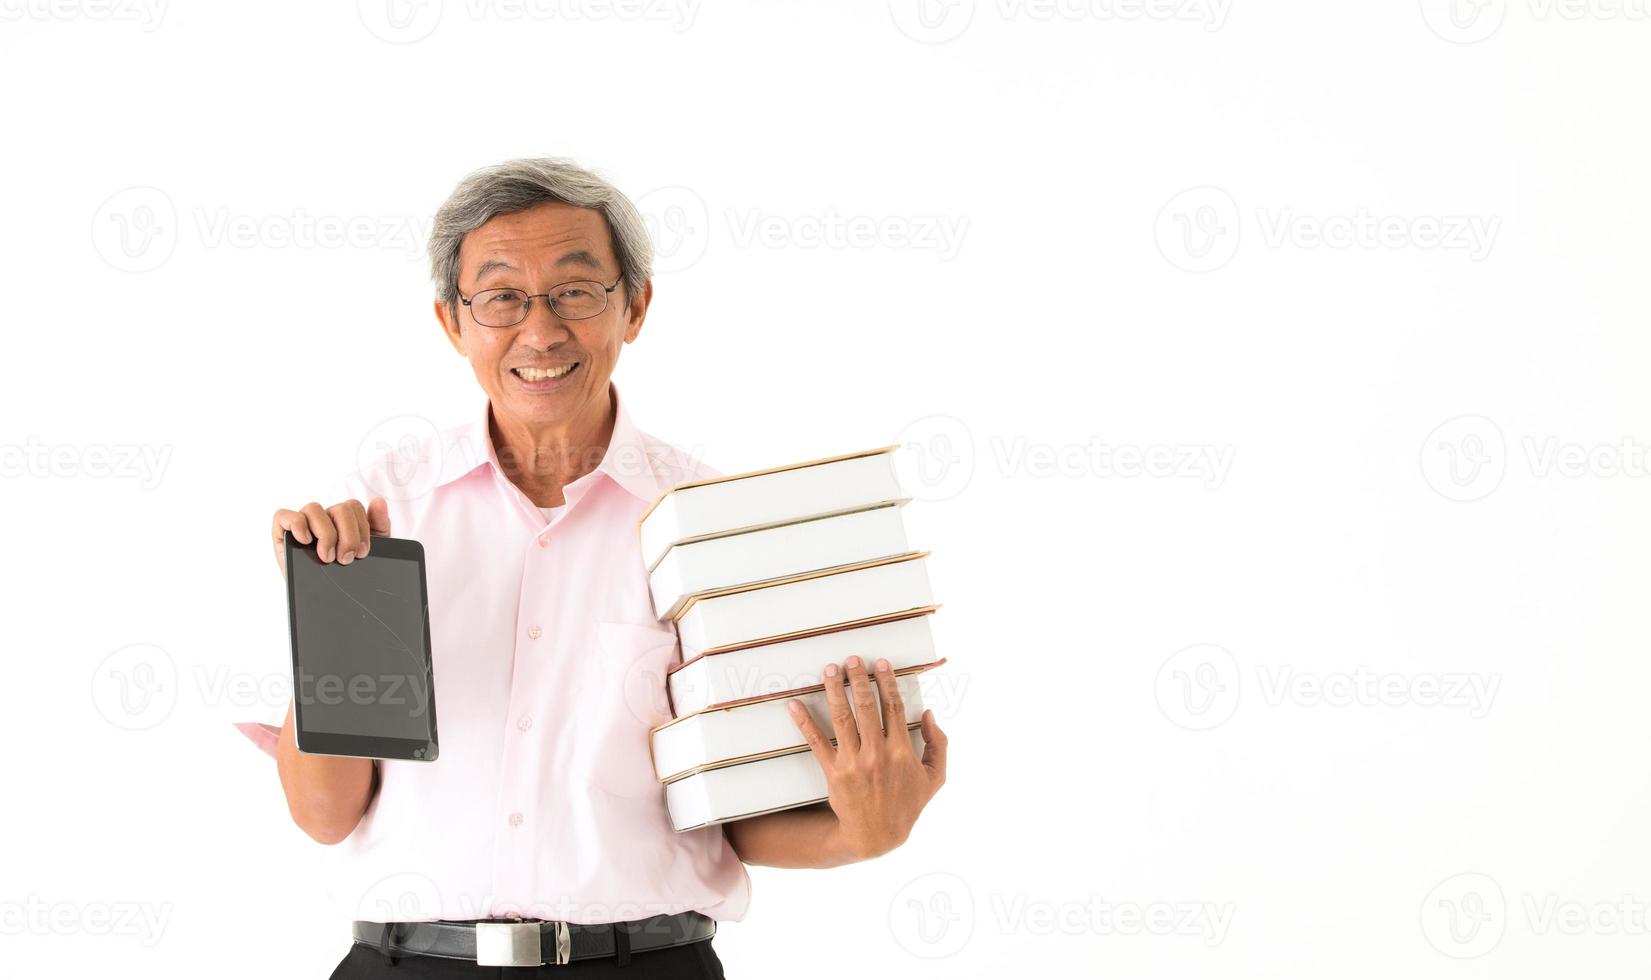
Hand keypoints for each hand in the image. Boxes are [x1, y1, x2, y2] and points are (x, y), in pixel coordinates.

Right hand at [270, 497, 389, 576]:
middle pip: (339, 508)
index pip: (353, 506)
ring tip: (327, 557)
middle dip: (348, 536)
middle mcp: (323, 519)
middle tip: (346, 559)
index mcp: (343, 520)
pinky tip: (306, 541)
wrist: (331, 602)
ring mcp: (302, 524)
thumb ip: (379, 525)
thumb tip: (378, 501)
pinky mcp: (282, 533)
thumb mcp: (372, 551)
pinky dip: (296, 524)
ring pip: (314, 508)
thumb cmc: (348, 573)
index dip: (361, 527)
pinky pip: (283, 515)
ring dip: (325, 533)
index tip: (362, 553)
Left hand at [787, 656, 947, 860]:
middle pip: (866, 706)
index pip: (893, 707)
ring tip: (829, 669)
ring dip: (834, 690)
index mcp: (901, 751)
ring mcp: (854, 762)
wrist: (877, 837)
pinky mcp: (834, 772)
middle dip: (858, 679)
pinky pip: (817, 742)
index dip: (887, 682)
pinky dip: (804, 722)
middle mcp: (877, 753)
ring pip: (842, 718)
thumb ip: (937, 745)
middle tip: (852, 659)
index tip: (881, 663)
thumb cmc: (907, 806)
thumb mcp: (934, 778)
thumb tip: (929, 714)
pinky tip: (794, 705)